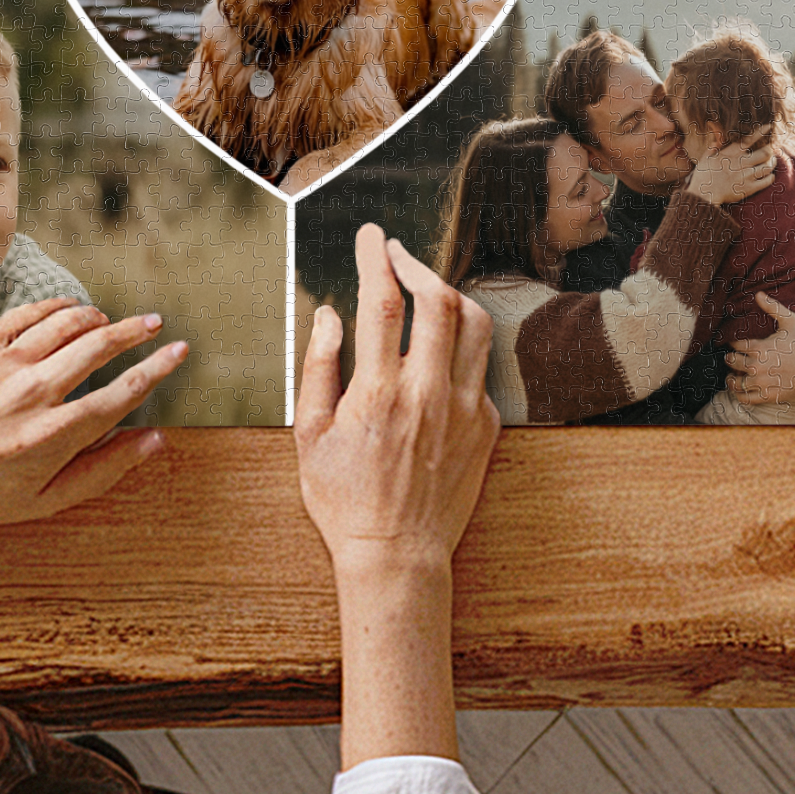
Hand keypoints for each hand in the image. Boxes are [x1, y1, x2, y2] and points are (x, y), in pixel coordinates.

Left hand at [0, 298, 181, 637]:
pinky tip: (70, 309)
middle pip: (99, 347)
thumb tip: (154, 440)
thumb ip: (101, 470)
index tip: (179, 352)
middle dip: (135, 333)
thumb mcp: (38, 502)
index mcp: (52, 436)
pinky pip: (27, 313)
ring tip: (114, 321)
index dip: (157, 369)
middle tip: (155, 326)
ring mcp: (2, 364)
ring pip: (66, 323)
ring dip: (98, 318)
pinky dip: (56, 307)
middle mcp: (32, 392)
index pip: (121, 392)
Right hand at [296, 226, 499, 767]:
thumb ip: (318, 367)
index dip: (376, 258)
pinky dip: (462, 342)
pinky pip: (481, 367)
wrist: (397, 556)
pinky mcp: (485, 427)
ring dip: (449, 294)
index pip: (382, 303)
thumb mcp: (309, 435)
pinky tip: (440, 344)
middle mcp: (427, 393)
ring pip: (473, 325)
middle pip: (436, 300)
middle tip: (395, 253)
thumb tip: (327, 313)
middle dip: (414, 263)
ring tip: (426, 287)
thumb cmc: (344, 500)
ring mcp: (463, 409)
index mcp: (378, 392)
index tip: (370, 236)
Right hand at [684, 125, 775, 205]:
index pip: (748, 140)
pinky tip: (769, 175)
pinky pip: (767, 181)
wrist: (703, 196)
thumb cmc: (703, 176)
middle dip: (771, 149)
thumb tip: (716, 138)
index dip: (761, 132)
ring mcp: (746, 176)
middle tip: (772, 149)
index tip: (769, 126)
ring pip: (768, 166)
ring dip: (773, 162)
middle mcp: (740, 163)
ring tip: (772, 160)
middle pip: (765, 152)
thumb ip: (713, 147)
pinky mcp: (749, 188)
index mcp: (730, 154)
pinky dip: (771, 176)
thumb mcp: (705, 158)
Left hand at [726, 294, 794, 403]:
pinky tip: (741, 389)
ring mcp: (762, 382)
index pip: (735, 345)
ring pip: (735, 382)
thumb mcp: (791, 322)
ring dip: (731, 378)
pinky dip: (739, 394)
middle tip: (732, 359)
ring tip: (732, 375)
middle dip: (730, 359)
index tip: (735, 343)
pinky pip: (746, 398)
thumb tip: (758, 294)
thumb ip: (773, 308)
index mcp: (759, 348)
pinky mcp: (768, 396)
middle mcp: (757, 366)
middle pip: (731, 362)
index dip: (733, 343)